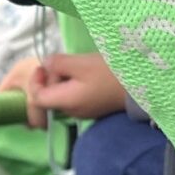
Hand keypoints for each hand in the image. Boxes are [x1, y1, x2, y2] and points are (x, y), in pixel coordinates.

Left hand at [0, 49, 128, 127]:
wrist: (140, 85)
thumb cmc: (108, 73)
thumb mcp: (80, 63)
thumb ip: (58, 64)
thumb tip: (45, 65)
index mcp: (66, 102)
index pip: (38, 99)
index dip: (35, 82)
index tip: (42, 66)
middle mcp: (72, 112)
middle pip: (50, 97)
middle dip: (51, 78)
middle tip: (64, 62)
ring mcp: (84, 111)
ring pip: (63, 96)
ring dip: (63, 80)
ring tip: (77, 65)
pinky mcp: (94, 107)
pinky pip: (75, 97)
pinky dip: (74, 84)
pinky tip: (86, 74)